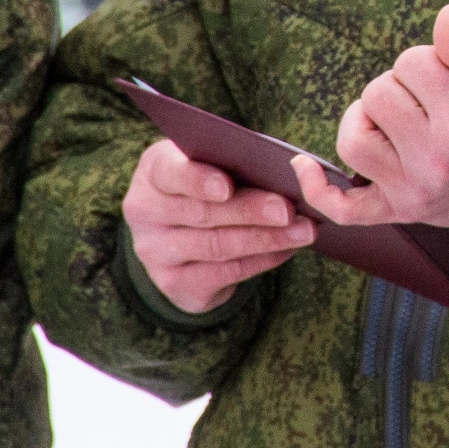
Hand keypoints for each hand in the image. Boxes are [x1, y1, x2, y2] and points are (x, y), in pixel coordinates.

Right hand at [121, 136, 314, 314]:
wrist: (182, 234)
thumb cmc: (210, 183)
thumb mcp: (213, 164)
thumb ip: (236, 163)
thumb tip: (288, 172)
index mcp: (153, 172)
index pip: (170, 172)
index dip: (198, 180)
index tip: (227, 187)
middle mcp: (145, 213)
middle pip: (202, 213)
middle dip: (250, 211)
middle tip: (288, 209)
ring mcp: (155, 253)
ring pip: (217, 246)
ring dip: (266, 239)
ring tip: (303, 231)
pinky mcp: (175, 284)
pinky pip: (225, 273)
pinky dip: (262, 260)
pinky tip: (288, 249)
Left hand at [292, 2, 448, 228]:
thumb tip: (445, 14)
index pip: (409, 63)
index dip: (425, 62)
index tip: (448, 77)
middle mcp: (435, 157)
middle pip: (376, 96)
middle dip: (399, 87)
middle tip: (429, 100)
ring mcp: (414, 190)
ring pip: (353, 140)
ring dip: (366, 121)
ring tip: (393, 121)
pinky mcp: (401, 212)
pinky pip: (345, 208)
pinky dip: (319, 189)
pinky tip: (304, 166)